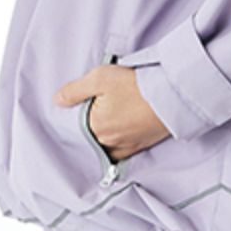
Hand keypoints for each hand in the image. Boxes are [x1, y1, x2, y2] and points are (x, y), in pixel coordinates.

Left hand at [53, 64, 171, 160]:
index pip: (75, 125)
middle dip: (92, 124)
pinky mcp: (141, 147)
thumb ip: (74, 91)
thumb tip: (57, 101)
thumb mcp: (100, 78)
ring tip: (112, 118)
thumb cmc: (137, 85)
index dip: (78, 113)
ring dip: (105, 135)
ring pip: (106, 145)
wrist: (173, 95)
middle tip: (100, 108)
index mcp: (95, 128)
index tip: (84, 104)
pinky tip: (121, 131)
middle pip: (91, 136)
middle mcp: (108, 143)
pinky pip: (122, 152)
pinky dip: (118, 144)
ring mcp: (126, 148)